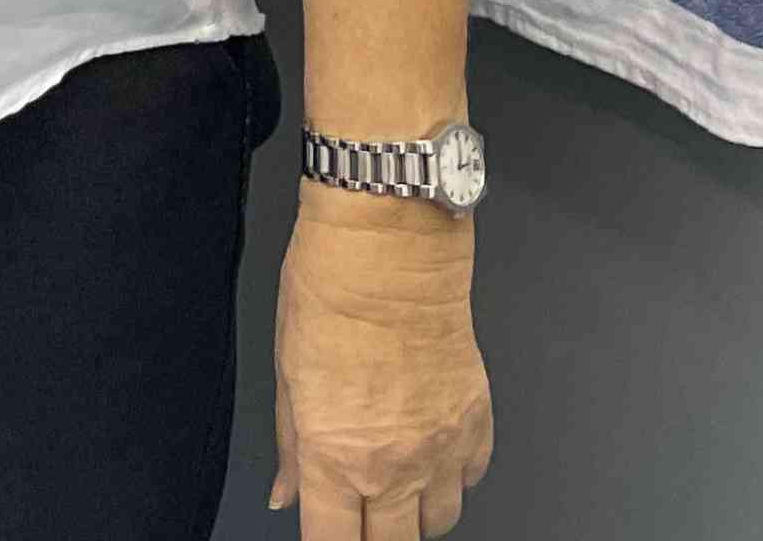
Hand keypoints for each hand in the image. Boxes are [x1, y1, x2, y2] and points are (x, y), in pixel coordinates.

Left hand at [273, 193, 490, 537]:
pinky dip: (451, 477)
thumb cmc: (329, 296)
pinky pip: (469, 479)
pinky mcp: (476, 424)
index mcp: (335, 456)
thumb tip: (286, 494)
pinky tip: (429, 452)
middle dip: (374, 538)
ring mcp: (441, 449)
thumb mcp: (287, 375)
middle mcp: (393, 465)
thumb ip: (291, 449)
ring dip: (414, 515)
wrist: (390, 250)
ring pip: (438, 523)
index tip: (327, 538)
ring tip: (394, 486)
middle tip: (361, 517)